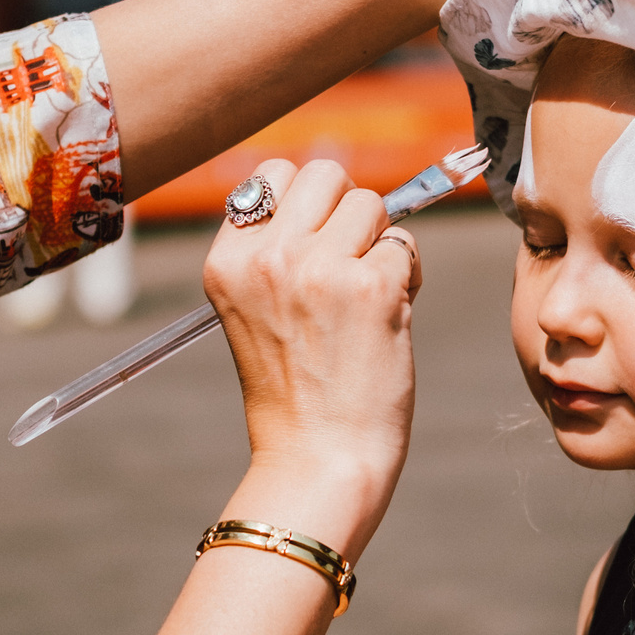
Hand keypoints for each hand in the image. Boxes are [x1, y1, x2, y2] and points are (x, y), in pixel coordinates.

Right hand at [203, 158, 420, 497]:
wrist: (317, 460)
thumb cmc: (294, 394)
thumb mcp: (255, 312)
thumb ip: (277, 252)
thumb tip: (334, 195)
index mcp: (227, 261)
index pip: (273, 174)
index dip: (307, 201)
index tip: (316, 243)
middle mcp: (268, 257)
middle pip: (326, 173)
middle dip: (349, 210)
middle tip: (349, 265)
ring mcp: (319, 269)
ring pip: (371, 203)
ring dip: (381, 244)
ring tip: (368, 298)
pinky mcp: (371, 287)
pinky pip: (405, 246)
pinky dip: (407, 278)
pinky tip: (388, 320)